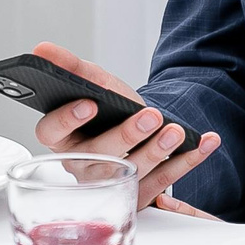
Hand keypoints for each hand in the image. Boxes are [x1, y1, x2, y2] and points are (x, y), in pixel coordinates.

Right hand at [29, 41, 221, 211]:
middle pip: (98, 158)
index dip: (67, 120)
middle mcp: (82, 166)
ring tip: (175, 130)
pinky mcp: (137, 195)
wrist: (138, 126)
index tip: (89, 103)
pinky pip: (162, 183)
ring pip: (130, 174)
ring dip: (157, 151)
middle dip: (126, 137)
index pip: (51, 132)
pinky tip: (203, 142)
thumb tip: (42, 48)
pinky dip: (186, 161)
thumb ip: (69, 66)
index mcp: (63, 138)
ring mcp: (109, 185)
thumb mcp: (93, 82)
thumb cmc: (108, 108)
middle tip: (150, 117)